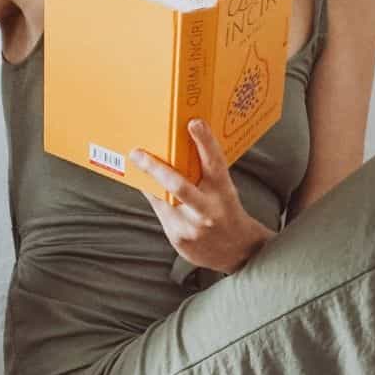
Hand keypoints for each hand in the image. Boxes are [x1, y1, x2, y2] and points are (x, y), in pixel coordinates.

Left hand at [132, 118, 267, 275]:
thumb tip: (178, 150)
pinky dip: (155, 197)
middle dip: (155, 168)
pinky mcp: (179, 237)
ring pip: (162, 199)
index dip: (205, 141)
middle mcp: (208, 209)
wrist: (237, 251)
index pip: (215, 162)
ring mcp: (192, 226)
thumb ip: (205, 175)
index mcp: (223, 191)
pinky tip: (149, 187)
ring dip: (147, 181)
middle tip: (137, 153)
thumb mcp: (223, 191)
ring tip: (136, 163)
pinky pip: (160, 212)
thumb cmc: (226, 212)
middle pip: (179, 185)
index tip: (194, 123)